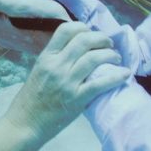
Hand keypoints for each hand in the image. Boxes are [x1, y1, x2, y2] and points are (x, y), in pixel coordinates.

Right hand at [4, 22, 130, 141]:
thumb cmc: (31, 98)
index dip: (82, 27)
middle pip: (84, 40)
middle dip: (101, 38)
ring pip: (94, 58)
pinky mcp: (76, 99)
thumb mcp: (39, 70)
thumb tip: (77, 48)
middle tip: (109, 44)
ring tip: (116, 57)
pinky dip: (116, 77)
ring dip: (110, 55)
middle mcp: (56, 66)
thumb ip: (56, 58)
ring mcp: (66, 82)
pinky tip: (124, 74)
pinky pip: (100, 83)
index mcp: (46, 57)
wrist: (25, 123)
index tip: (91, 33)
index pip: (66, 30)